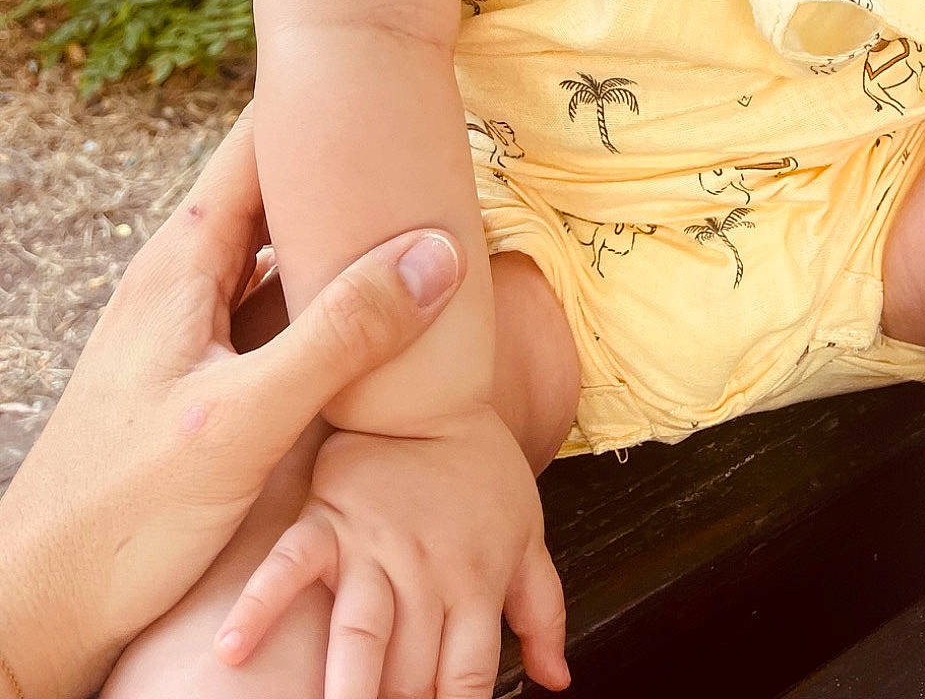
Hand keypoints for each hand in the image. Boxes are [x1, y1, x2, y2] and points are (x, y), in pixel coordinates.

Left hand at [0, 102, 465, 698]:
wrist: (46, 606)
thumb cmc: (125, 512)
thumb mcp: (245, 418)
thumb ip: (340, 335)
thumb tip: (435, 254)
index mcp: (184, 259)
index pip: (256, 141)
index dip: (317, 100)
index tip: (384, 66)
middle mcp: (186, 278)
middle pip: (277, 190)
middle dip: (345, 164)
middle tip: (427, 136)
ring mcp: (195, 327)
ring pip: (281, 252)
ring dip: (341, 235)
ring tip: (419, 213)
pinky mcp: (208, 377)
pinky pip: (280, 309)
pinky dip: (330, 296)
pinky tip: (378, 317)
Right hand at [213, 406, 569, 697]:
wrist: (434, 389)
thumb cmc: (482, 472)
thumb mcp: (528, 536)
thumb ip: (542, 612)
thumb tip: (557, 680)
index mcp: (476, 583)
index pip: (468, 679)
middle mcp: (425, 574)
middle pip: (410, 674)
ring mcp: (372, 547)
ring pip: (359, 634)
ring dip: (345, 687)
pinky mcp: (326, 519)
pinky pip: (288, 565)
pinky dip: (259, 605)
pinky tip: (233, 650)